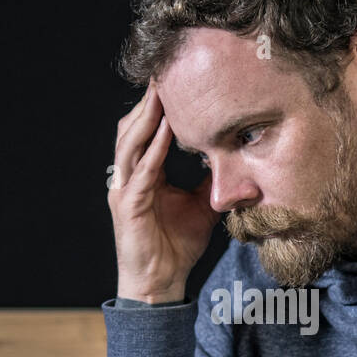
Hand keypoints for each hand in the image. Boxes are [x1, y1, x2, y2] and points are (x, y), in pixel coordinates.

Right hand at [110, 79, 220, 302]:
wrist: (161, 284)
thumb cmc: (176, 247)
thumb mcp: (202, 205)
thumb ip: (210, 180)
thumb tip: (232, 157)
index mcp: (143, 174)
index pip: (147, 131)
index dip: (158, 106)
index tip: (175, 80)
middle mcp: (128, 177)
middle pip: (133, 128)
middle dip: (148, 101)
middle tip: (166, 72)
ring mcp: (124, 190)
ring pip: (131, 142)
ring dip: (148, 116)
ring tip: (163, 91)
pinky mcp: (127, 206)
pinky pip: (142, 171)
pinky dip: (154, 149)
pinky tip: (168, 131)